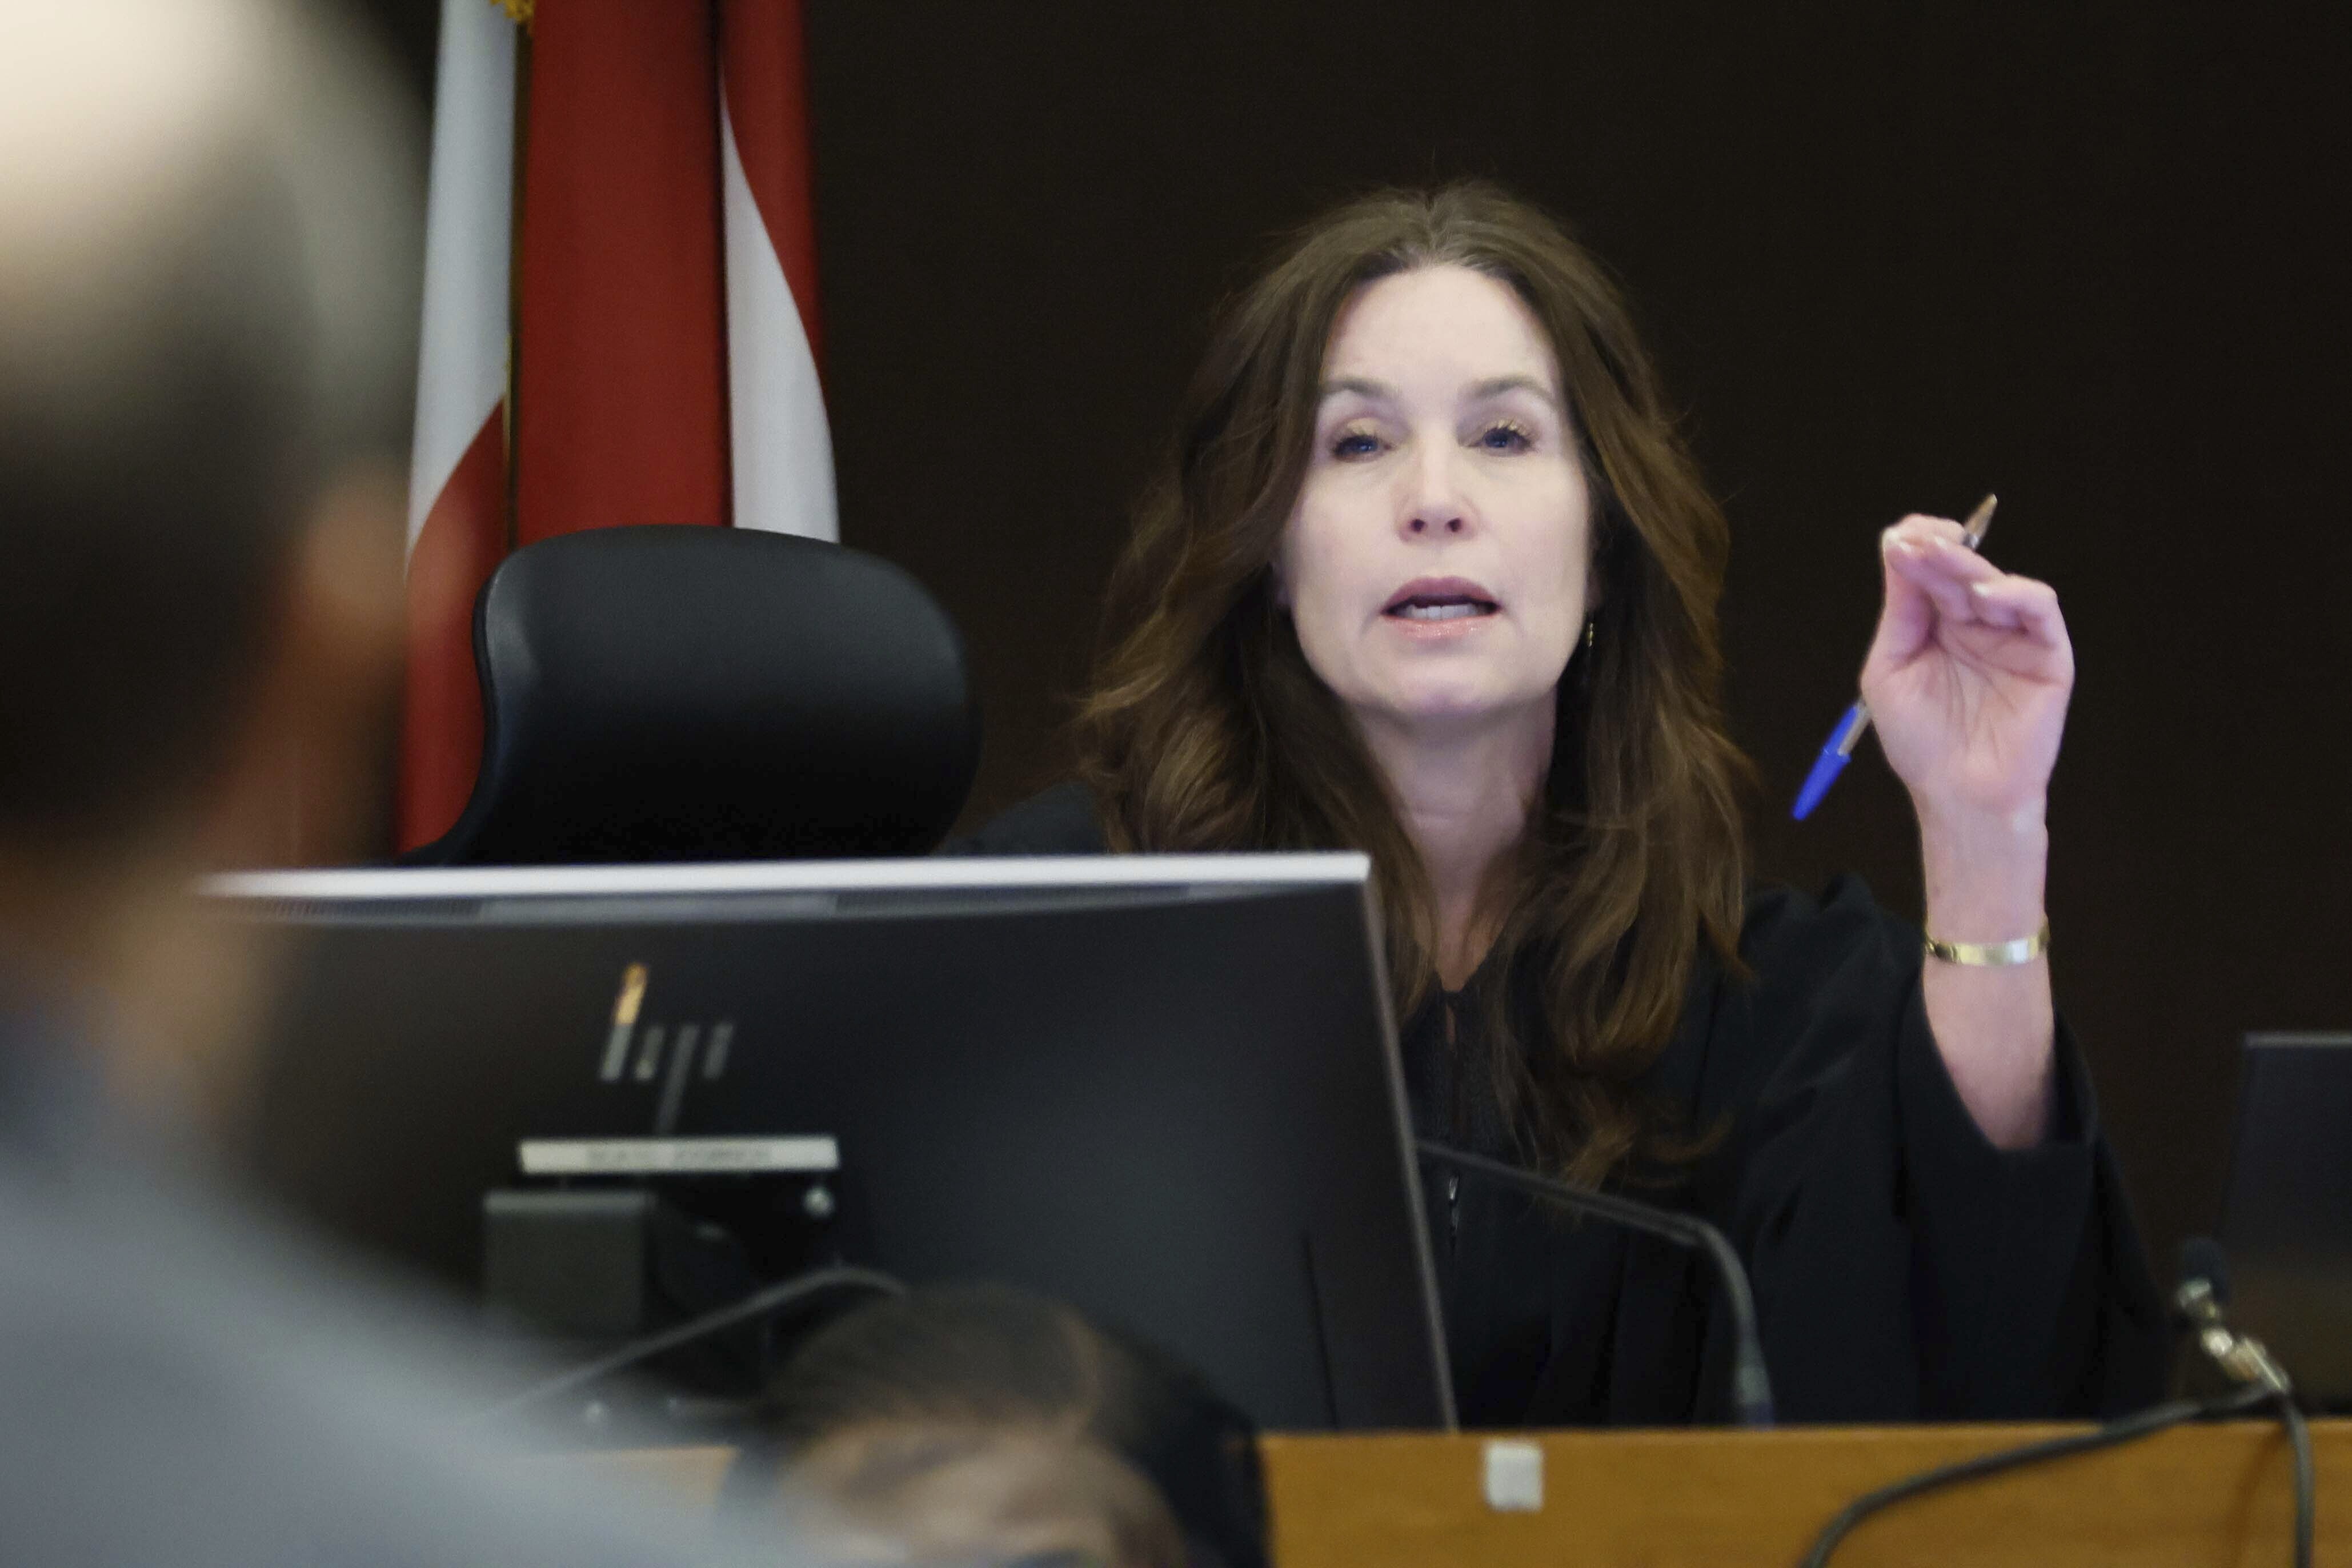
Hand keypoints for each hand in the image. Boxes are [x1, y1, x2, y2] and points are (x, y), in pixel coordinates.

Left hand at [1861, 513, 2072, 832]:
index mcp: (1935, 625)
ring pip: (1997, 581)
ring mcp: (2012, 636)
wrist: (1958, 796)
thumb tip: (1899, 551)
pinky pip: (2040, 609)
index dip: (1916, 547)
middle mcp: (1975, 623)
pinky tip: (1984, 594)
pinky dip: (2015, 593)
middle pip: (1960, 570)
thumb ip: (1900, 613)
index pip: (1929, 571)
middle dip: (1936, 551)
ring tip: (1941, 558)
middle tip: (1915, 540)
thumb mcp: (1890, 669)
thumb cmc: (1920, 741)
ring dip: (1968, 565)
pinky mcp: (2047, 654)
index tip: (1897, 541)